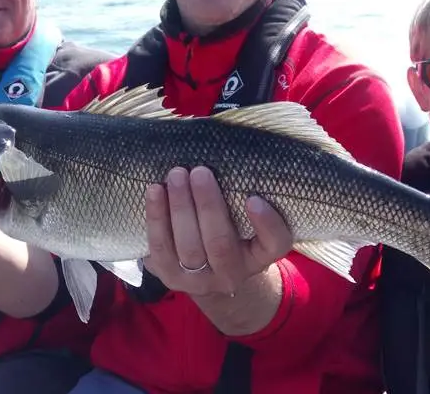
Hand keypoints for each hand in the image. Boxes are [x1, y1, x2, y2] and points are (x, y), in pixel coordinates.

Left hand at [143, 166, 293, 296]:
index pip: (275, 244)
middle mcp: (232, 274)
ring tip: (176, 175)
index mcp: (260, 256)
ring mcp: (199, 280)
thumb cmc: (232, 230)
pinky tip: (155, 191)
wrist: (207, 271)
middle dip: (208, 206)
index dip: (266, 224)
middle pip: (220, 244)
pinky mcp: (169, 276)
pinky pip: (160, 248)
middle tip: (200, 172)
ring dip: (180, 208)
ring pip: (189, 247)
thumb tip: (232, 150)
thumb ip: (244, 196)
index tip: (254, 199)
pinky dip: (156, 218)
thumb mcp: (247, 220)